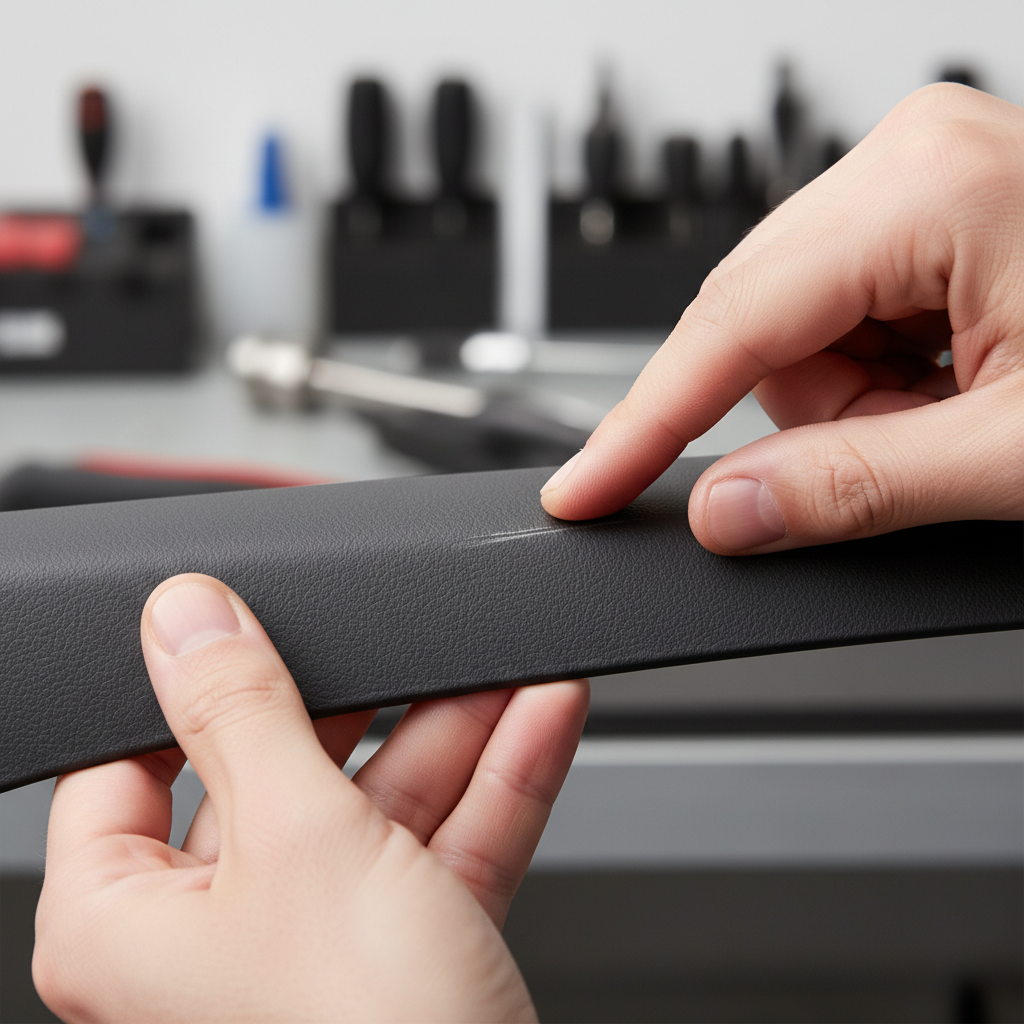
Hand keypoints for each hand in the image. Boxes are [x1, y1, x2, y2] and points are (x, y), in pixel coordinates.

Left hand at [33, 574, 588, 1022]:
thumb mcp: (301, 840)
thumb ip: (239, 712)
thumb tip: (183, 618)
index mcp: (130, 921)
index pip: (133, 759)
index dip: (197, 683)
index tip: (255, 621)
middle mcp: (216, 938)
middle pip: (287, 768)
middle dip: (378, 702)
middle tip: (415, 643)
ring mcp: (319, 945)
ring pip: (383, 802)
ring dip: (457, 730)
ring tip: (507, 669)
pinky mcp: (405, 954)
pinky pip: (446, 842)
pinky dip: (497, 780)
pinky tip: (539, 718)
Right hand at [541, 84, 1023, 550]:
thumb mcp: (1017, 459)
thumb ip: (851, 489)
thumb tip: (725, 510)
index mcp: (932, 187)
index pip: (729, 326)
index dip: (640, 426)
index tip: (584, 487)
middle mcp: (915, 159)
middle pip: (759, 328)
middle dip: (814, 419)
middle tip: (916, 455)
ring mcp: (923, 180)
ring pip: (796, 334)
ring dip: (855, 406)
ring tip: (958, 421)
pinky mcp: (932, 217)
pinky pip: (840, 321)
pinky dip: (878, 381)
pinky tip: (957, 387)